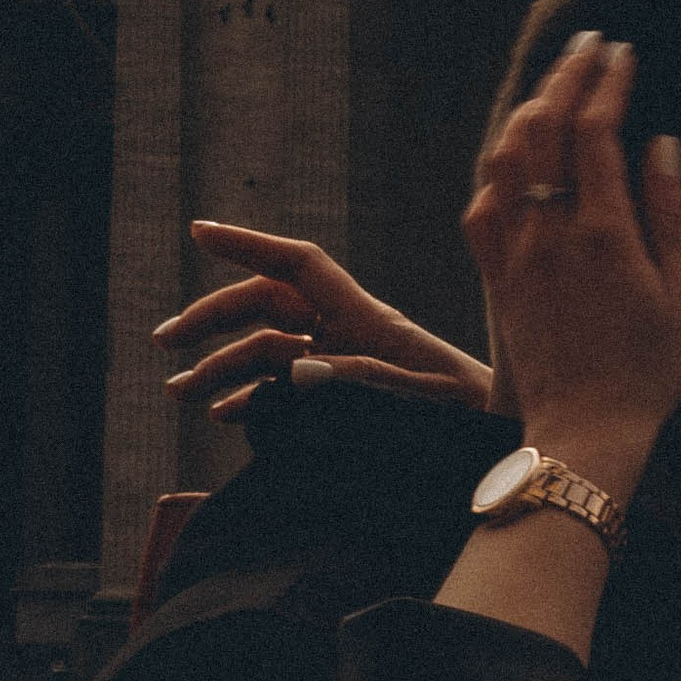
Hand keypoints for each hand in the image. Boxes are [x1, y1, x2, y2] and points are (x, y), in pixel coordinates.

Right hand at [155, 230, 493, 417]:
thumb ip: (364, 381)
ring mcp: (350, 367)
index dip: (248, 243)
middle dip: (213, 319)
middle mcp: (352, 335)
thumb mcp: (428, 401)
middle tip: (165, 343)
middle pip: (267, 308)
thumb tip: (293, 370)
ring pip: (270, 352)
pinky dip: (254, 399)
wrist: (515, 449)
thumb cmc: (482, 421)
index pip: (297, 267)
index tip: (197, 231)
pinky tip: (227, 416)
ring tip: (180, 393)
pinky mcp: (353, 400)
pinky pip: (290, 389)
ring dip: (222, 367)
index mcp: (369, 322)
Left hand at [464, 33, 680, 494]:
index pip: (596, 131)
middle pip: (546, 129)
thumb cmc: (648, 371)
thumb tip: (660, 145)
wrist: (585, 430)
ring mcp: (516, 253)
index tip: (622, 52)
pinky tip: (512, 159)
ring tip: (552, 88)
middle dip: (566, 76)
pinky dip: (497, 168)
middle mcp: (550, 232)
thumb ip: (668, 214)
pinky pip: (483, 205)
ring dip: (528, 111)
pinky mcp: (497, 277)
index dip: (607, 83)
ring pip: (506, 158)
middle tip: (586, 45)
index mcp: (602, 232)